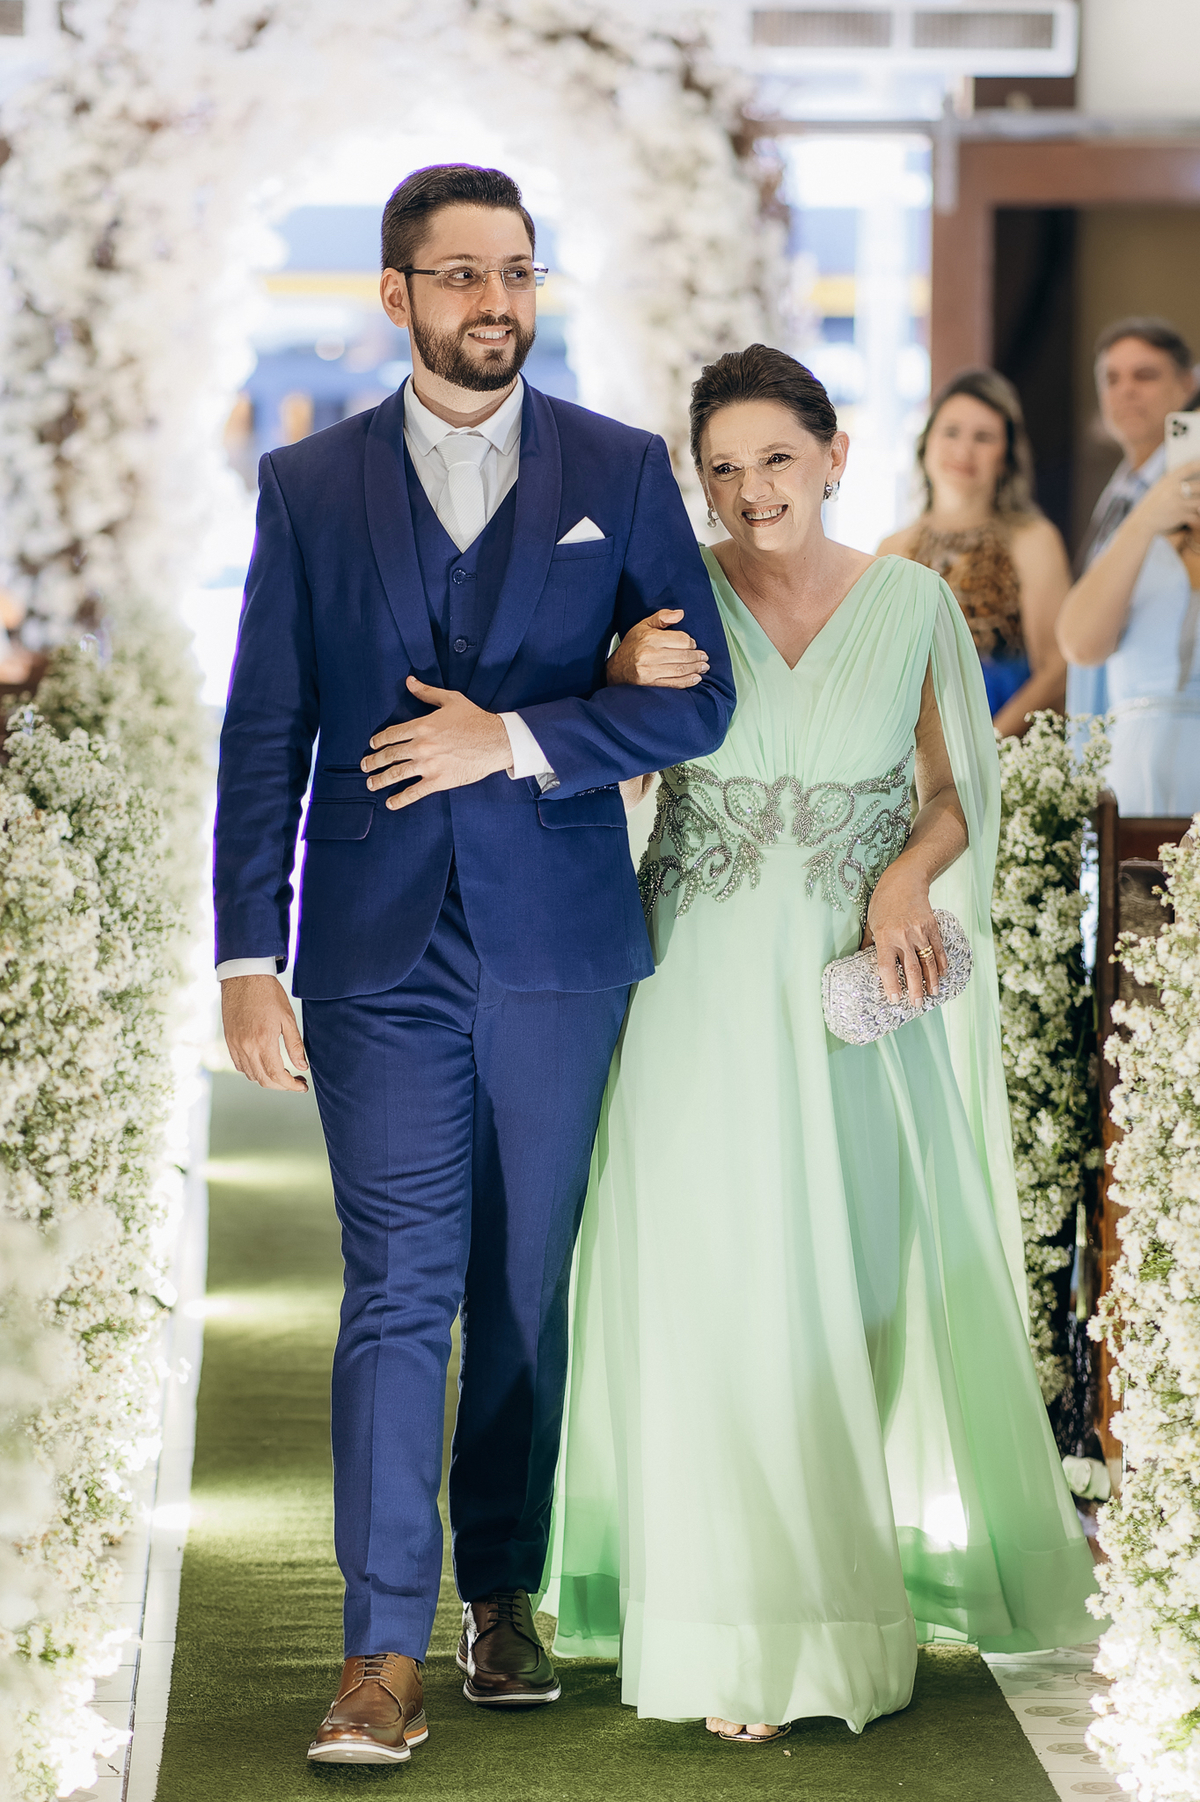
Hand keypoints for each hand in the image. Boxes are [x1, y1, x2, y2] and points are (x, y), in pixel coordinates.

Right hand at [221, 974, 308, 1092]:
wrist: (244, 977)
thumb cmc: (268, 994)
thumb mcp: (288, 1018)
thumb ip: (295, 1045)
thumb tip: (302, 1067)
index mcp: (263, 1041)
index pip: (276, 1075)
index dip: (291, 1085)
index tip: (302, 1086)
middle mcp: (246, 1046)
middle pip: (263, 1080)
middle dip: (281, 1086)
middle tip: (296, 1081)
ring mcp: (235, 1045)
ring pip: (251, 1075)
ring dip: (267, 1079)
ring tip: (283, 1073)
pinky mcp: (229, 1041)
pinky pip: (240, 1065)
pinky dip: (253, 1071)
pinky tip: (265, 1064)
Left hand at [362, 678, 512, 808]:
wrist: (496, 741)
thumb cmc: (475, 719)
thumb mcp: (450, 700)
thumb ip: (426, 692)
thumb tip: (409, 681)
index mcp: (421, 726)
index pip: (391, 735)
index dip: (378, 741)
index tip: (373, 746)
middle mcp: (421, 746)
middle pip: (389, 755)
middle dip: (373, 761)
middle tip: (365, 766)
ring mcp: (428, 765)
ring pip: (396, 774)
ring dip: (380, 780)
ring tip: (371, 784)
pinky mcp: (439, 781)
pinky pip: (414, 792)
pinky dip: (400, 799)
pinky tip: (390, 803)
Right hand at [607, 609, 709, 688]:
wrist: (615, 670)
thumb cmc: (631, 646)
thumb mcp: (643, 626)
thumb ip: (662, 617)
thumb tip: (681, 613)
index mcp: (650, 638)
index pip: (681, 639)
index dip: (690, 642)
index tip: (693, 644)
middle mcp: (649, 654)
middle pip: (682, 655)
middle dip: (696, 657)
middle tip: (704, 657)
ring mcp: (649, 671)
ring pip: (680, 669)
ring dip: (695, 668)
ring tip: (703, 667)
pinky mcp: (650, 684)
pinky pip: (673, 683)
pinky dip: (687, 681)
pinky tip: (696, 678)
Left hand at [862, 870, 946, 1004]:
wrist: (905, 880)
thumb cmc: (883, 900)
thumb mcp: (871, 921)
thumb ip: (869, 942)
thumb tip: (861, 959)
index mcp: (885, 937)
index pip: (887, 967)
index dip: (891, 985)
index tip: (894, 1000)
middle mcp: (903, 936)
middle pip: (911, 969)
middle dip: (915, 990)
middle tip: (916, 1004)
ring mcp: (920, 932)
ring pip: (928, 962)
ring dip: (931, 981)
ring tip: (932, 994)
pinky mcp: (932, 927)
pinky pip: (938, 949)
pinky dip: (940, 963)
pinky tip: (942, 974)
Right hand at [1131, 460, 1199, 537]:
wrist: (1142, 522)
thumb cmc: (1154, 503)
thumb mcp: (1160, 488)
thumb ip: (1175, 481)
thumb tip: (1195, 474)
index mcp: (1168, 480)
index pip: (1189, 468)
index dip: (1199, 465)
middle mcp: (1173, 490)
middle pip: (1199, 486)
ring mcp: (1177, 504)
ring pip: (1199, 502)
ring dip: (1199, 503)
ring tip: (1197, 504)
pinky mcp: (1180, 516)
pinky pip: (1195, 515)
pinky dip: (1197, 515)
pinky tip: (1196, 514)